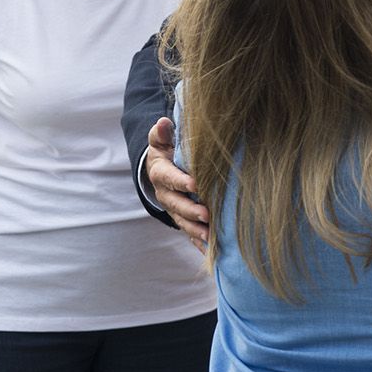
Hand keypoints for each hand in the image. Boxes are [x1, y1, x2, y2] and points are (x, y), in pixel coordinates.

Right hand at [146, 117, 208, 250]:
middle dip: (191, 211)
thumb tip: (163, 122)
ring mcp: (173, 209)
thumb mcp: (161, 140)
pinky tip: (211, 250)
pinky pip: (189, 233)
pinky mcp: (181, 219)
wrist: (160, 169)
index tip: (195, 184)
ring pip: (182, 222)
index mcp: (160, 173)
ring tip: (210, 236)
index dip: (181, 182)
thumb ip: (162, 133)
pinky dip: (198, 242)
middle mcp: (165, 194)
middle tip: (207, 215)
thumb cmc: (167, 151)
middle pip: (176, 205)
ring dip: (195, 230)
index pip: (169, 178)